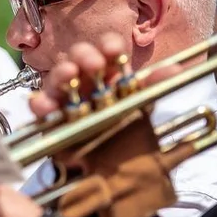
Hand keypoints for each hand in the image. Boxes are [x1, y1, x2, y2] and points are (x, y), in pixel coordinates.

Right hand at [27, 33, 180, 119]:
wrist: (113, 170)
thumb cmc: (125, 132)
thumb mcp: (142, 107)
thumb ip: (155, 87)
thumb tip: (176, 70)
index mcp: (111, 73)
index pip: (108, 50)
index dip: (109, 46)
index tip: (113, 50)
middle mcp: (87, 81)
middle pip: (80, 58)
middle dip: (85, 56)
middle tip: (93, 64)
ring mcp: (66, 98)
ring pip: (58, 77)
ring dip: (62, 72)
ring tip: (68, 75)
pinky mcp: (51, 118)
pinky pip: (41, 107)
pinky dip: (40, 103)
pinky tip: (45, 104)